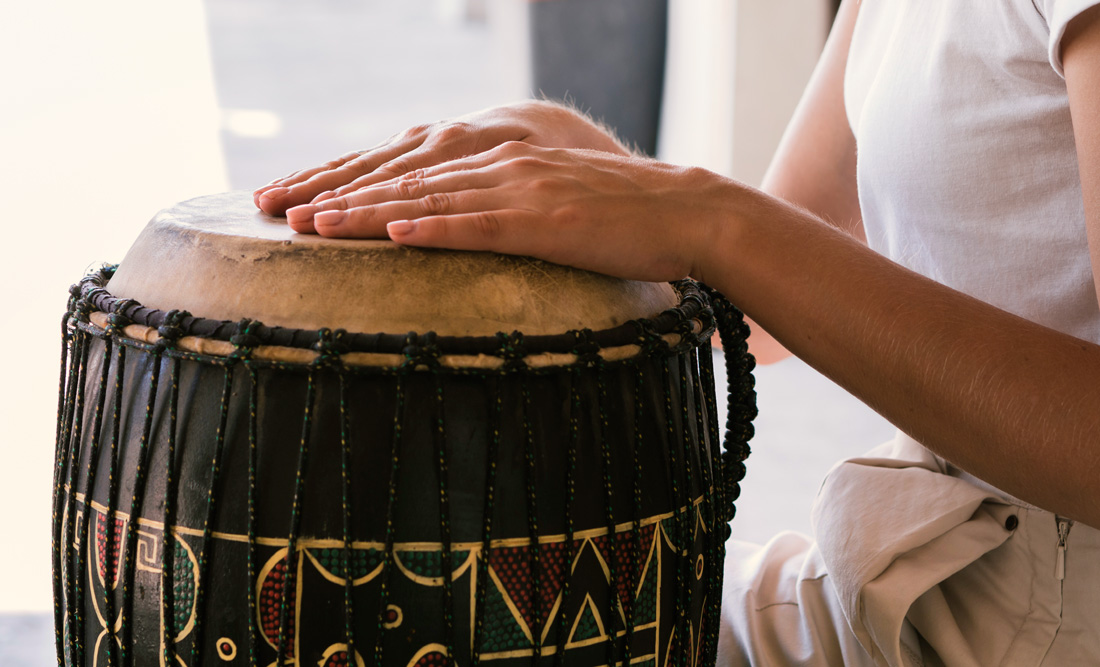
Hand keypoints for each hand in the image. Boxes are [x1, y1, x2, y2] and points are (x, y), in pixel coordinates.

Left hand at [288, 141, 738, 283]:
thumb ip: (504, 208)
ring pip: (430, 199)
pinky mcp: (546, 222)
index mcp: (499, 161)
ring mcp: (522, 190)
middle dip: (340, 195)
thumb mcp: (551, 203)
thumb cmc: (620, 219)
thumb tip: (460, 227)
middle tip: (282, 210)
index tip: (304, 199)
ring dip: (367, 213)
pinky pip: (480, 226)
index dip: (353, 184)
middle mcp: (501, 165)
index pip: (411, 172)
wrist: (684, 212)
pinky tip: (394, 234)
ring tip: (316, 225)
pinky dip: (434, 228)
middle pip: (405, 180)